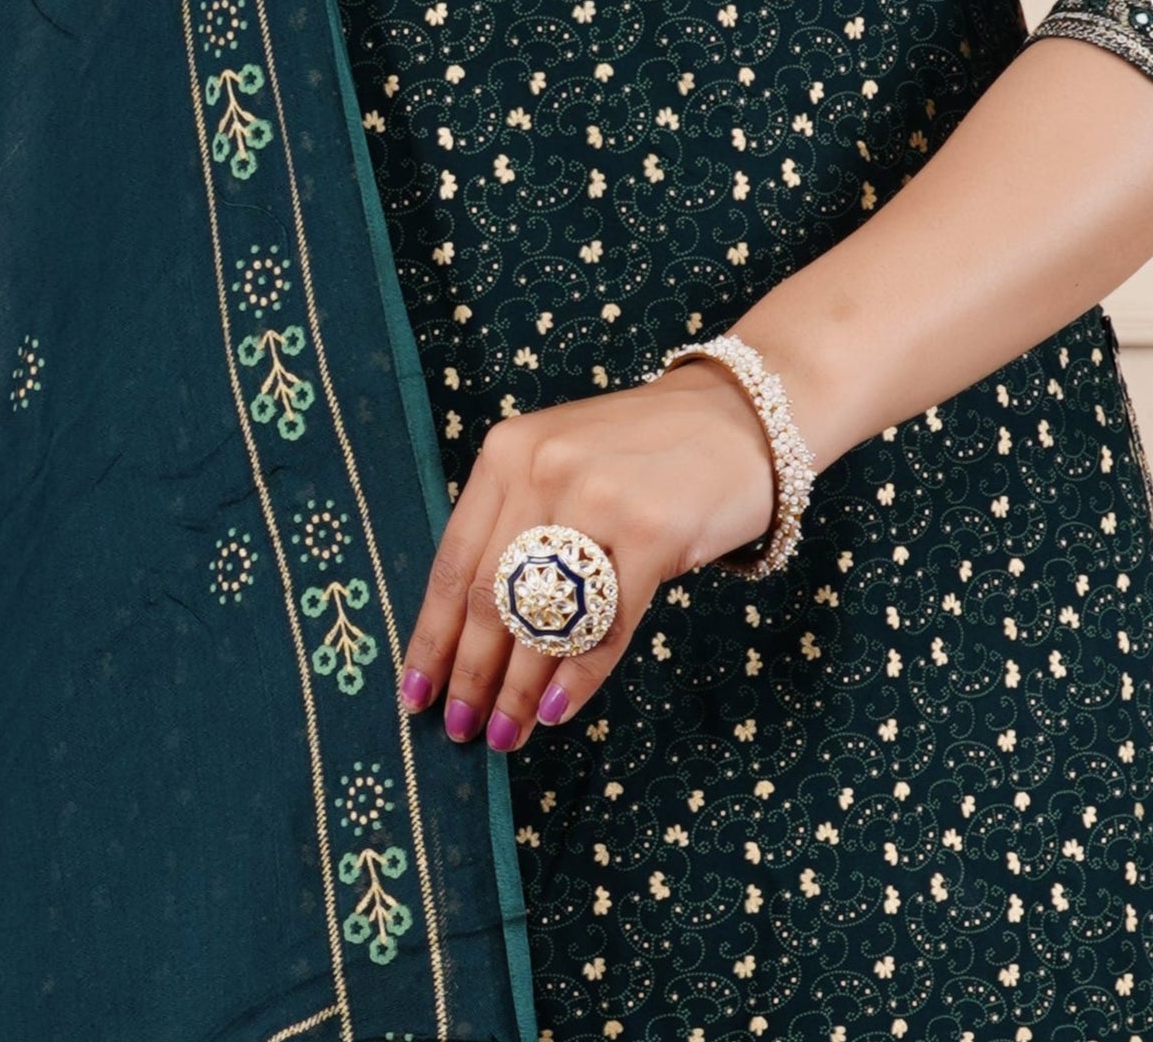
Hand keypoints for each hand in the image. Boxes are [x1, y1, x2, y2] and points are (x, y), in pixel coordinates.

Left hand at [397, 356, 776, 753]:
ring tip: (507, 735)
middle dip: (470, 675)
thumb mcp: (559, 462)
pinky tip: (558, 710)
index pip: (452, 561)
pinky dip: (578, 678)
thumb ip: (515, 523)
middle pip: (489, 597)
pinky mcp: (655, 534)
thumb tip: (469, 634)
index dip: (431, 636)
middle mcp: (544, 471)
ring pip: (543, 620)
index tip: (414, 692)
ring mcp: (600, 501)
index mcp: (507, 453)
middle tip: (461, 729)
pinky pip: (605, 626)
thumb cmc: (641, 451)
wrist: (738, 417)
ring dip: (518, 690)